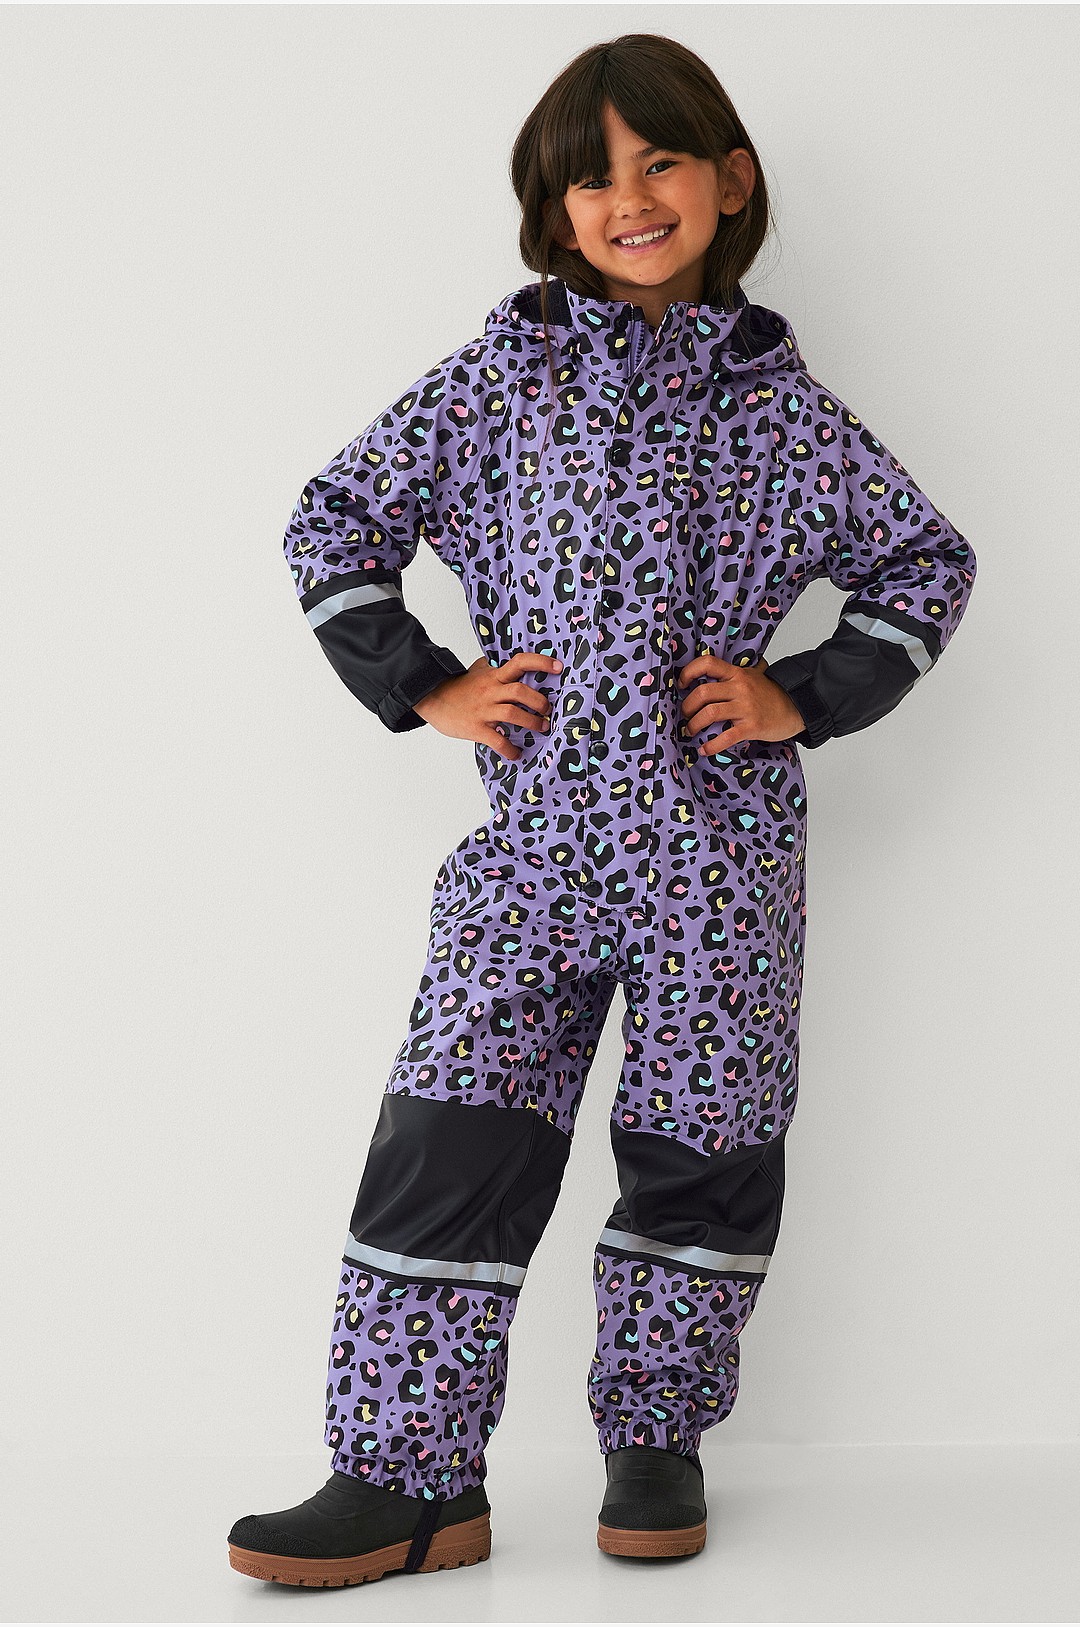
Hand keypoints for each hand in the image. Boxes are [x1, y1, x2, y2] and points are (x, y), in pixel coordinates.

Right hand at [412, 652, 561, 761]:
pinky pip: (497, 740)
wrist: (431, 699)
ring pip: (513, 714)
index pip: (520, 662)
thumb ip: (494, 667)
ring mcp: (484, 710)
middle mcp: (491, 690)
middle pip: (521, 691)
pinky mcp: (476, 728)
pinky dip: (510, 749)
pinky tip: (516, 754)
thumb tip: (509, 662)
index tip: (558, 667)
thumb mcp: (476, 671)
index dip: (541, 663)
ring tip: (541, 728)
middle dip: (540, 702)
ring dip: (532, 723)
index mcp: (494, 676)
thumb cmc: (457, 687)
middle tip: (548, 711)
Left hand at [677, 653, 805, 753]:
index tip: (681, 683)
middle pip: (702, 692)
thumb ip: (735, 673)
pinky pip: (725, 737)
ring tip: (690, 731)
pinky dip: (711, 746)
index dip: (689, 671)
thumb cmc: (772, 694)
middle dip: (687, 706)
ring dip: (694, 725)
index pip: (708, 663)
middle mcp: (740, 688)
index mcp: (737, 673)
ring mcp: (746, 707)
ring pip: (709, 713)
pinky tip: (704, 750)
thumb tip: (714, 669)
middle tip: (684, 715)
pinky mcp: (752, 726)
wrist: (797, 707)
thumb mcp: (754, 676)